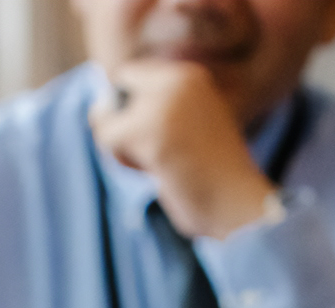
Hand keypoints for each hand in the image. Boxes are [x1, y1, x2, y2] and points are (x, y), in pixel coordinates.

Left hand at [88, 59, 275, 239]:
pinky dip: (123, 162)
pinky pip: (107, 139)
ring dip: (123, 150)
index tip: (157, 137)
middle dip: (122, 130)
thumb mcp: (185, 129)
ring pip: (105, 120)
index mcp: (189, 77)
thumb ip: (152, 112)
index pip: (128, 77)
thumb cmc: (211, 176)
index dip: (128, 111)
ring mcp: (164, 104)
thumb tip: (96, 111)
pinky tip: (156, 172)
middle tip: (158, 155)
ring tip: (161, 165)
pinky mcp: (151, 131)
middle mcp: (177, 81)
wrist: (239, 204)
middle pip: (113, 98)